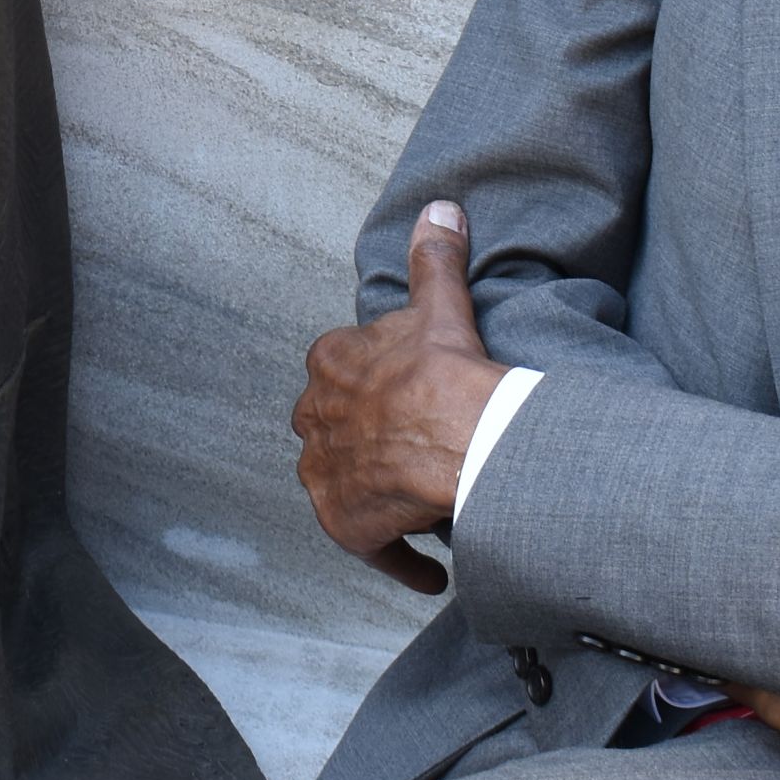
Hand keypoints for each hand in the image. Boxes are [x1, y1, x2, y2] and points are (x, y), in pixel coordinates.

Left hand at [294, 201, 507, 595]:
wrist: (464, 440)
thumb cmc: (448, 372)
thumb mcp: (440, 306)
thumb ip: (435, 258)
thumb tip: (441, 209)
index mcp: (328, 365)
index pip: (340, 370)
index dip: (375, 383)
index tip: (404, 393)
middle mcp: (314, 422)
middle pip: (338, 431)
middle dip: (367, 439)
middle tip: (412, 449)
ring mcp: (327, 478)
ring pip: (349, 487)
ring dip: (377, 496)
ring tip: (417, 502)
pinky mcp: (347, 527)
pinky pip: (372, 548)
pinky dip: (399, 558)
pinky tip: (429, 570)